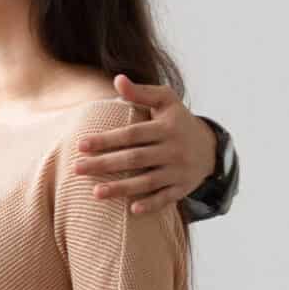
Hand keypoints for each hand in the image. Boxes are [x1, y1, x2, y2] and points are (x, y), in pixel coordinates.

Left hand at [72, 76, 219, 213]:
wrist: (211, 146)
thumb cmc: (178, 121)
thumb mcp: (166, 101)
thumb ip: (141, 93)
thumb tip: (117, 79)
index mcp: (166, 128)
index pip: (132, 134)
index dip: (106, 139)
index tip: (81, 145)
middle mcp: (174, 150)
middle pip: (134, 159)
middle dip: (105, 164)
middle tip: (77, 169)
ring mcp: (179, 170)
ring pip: (148, 181)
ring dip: (122, 188)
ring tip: (95, 193)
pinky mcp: (183, 187)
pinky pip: (167, 198)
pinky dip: (152, 204)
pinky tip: (132, 210)